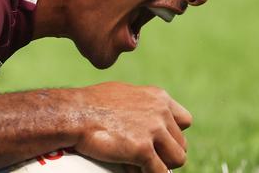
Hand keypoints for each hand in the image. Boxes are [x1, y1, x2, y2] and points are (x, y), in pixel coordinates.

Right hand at [73, 82, 191, 172]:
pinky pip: (160, 172)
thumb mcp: (124, 94)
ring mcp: (153, 130)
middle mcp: (160, 112)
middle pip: (181, 144)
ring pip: (177, 159)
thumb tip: (146, 120)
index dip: (172, 134)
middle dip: (165, 153)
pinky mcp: (143, 150)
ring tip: (139, 165)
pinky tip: (130, 169)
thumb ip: (142, 105)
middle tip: (145, 158)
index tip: (158, 141)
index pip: (185, 121)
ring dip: (160, 165)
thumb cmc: (91, 104)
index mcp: (158, 97)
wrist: (73, 114)